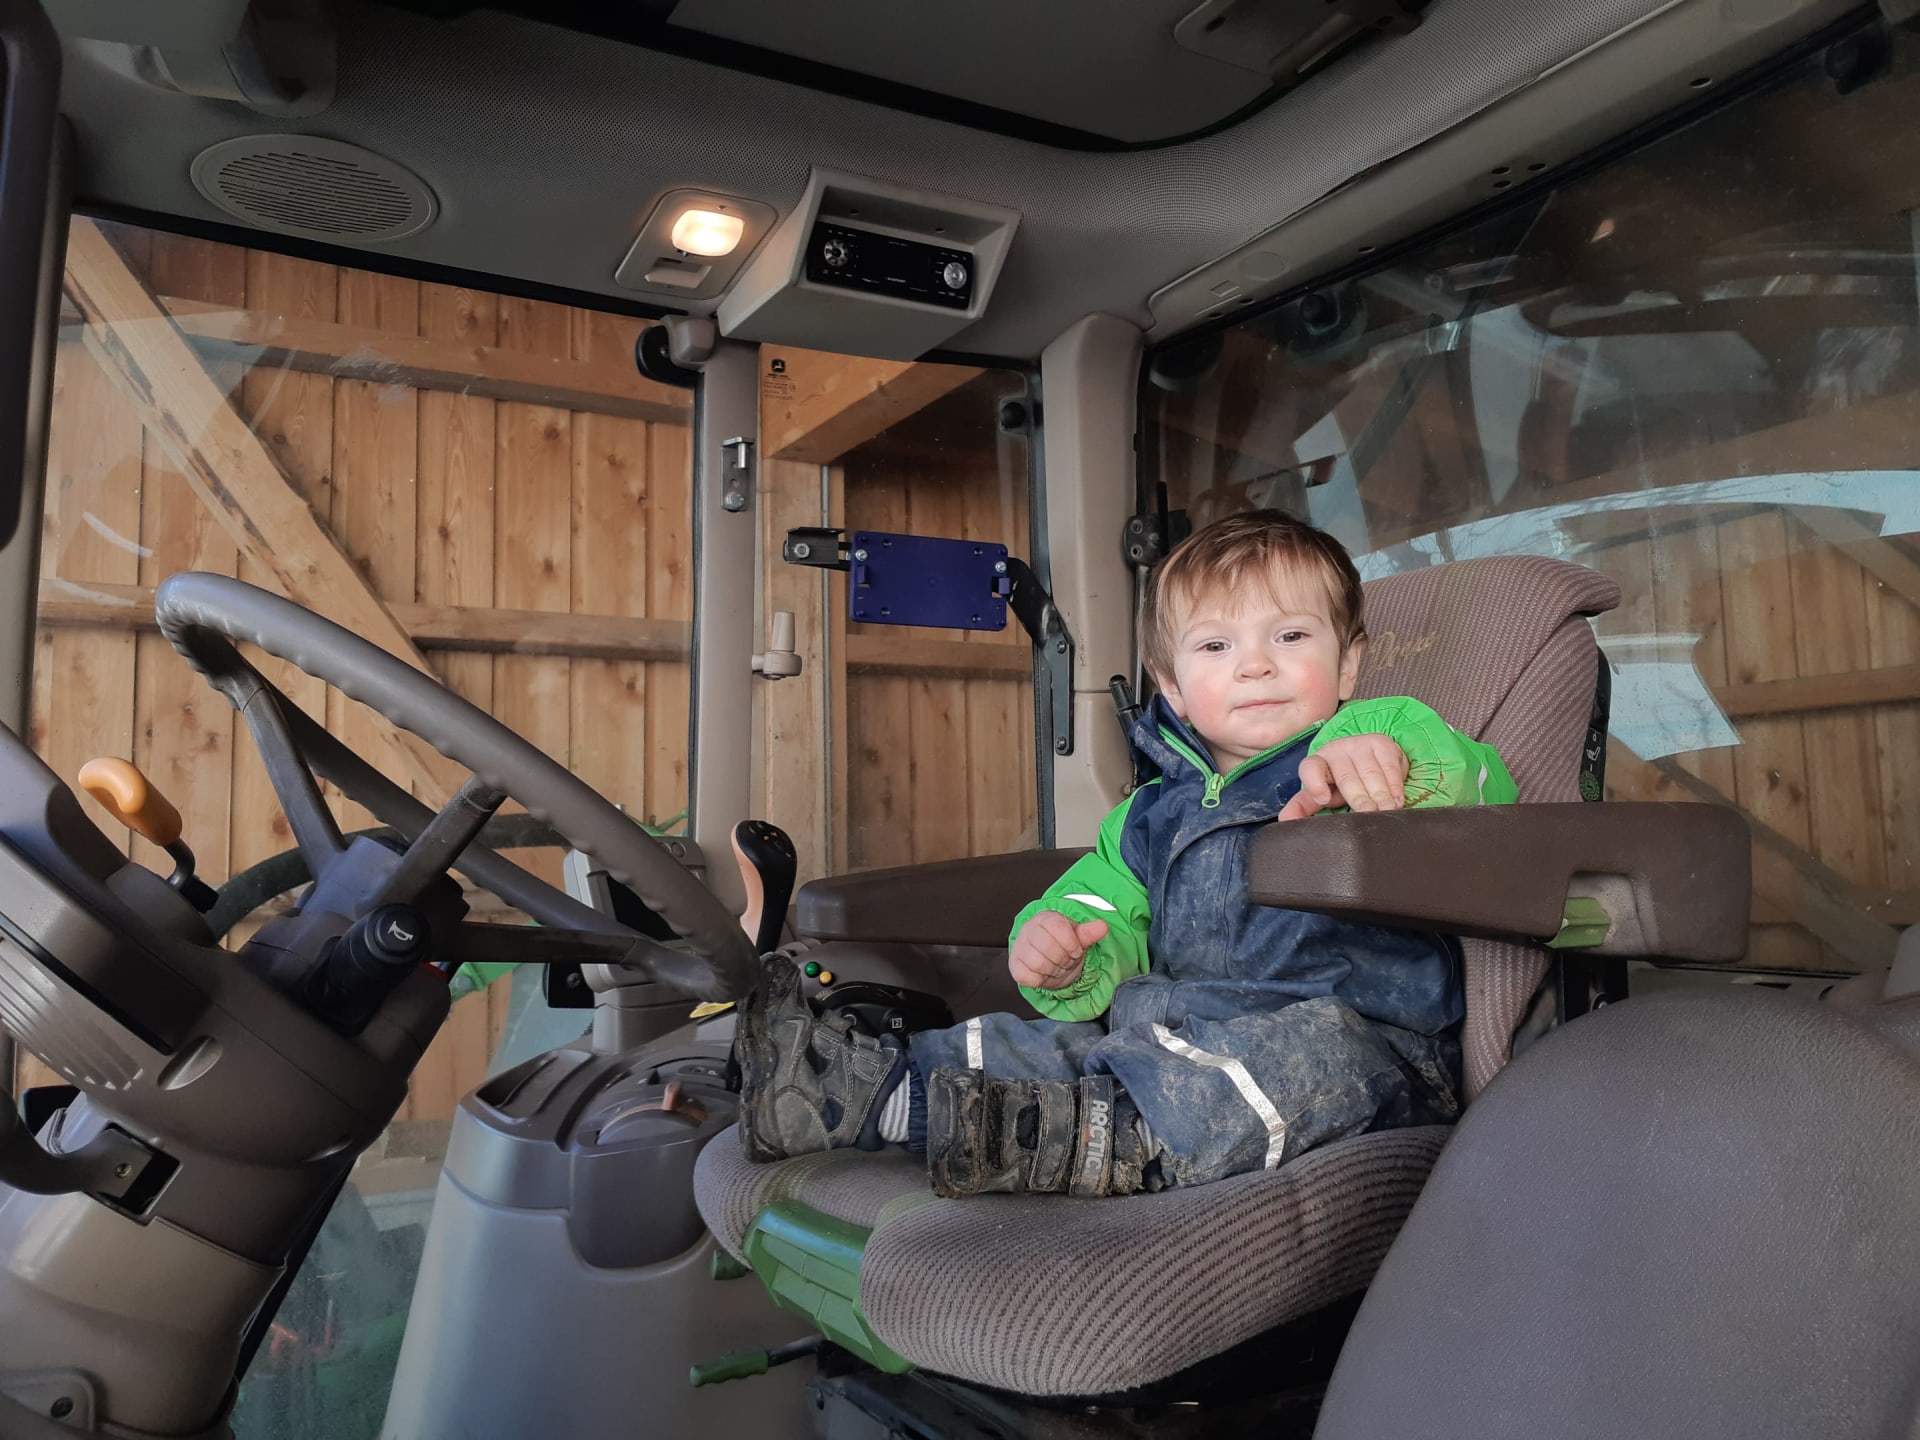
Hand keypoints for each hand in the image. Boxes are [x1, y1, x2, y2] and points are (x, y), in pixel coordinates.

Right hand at [1009, 910, 1106, 989]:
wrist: (1045, 955)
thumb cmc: (1062, 944)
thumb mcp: (1078, 937)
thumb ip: (1089, 932)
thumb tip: (1103, 926)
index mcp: (1045, 918)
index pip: (1058, 928)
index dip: (1071, 944)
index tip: (1075, 950)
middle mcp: (1028, 930)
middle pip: (1049, 948)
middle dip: (1064, 959)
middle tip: (1066, 960)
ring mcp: (1019, 948)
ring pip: (1038, 964)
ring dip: (1053, 970)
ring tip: (1056, 966)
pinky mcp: (1015, 966)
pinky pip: (1027, 977)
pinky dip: (1040, 979)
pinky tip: (1045, 973)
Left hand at [1277, 733, 1409, 820]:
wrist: (1365, 756)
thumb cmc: (1338, 783)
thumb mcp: (1320, 794)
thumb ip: (1303, 807)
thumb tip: (1284, 822)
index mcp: (1316, 763)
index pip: (1309, 769)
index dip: (1314, 783)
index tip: (1323, 799)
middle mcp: (1335, 750)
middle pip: (1346, 777)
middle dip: (1359, 798)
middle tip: (1368, 814)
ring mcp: (1359, 744)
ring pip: (1370, 773)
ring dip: (1380, 794)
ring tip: (1386, 811)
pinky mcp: (1381, 743)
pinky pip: (1389, 766)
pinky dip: (1395, 785)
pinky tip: (1397, 799)